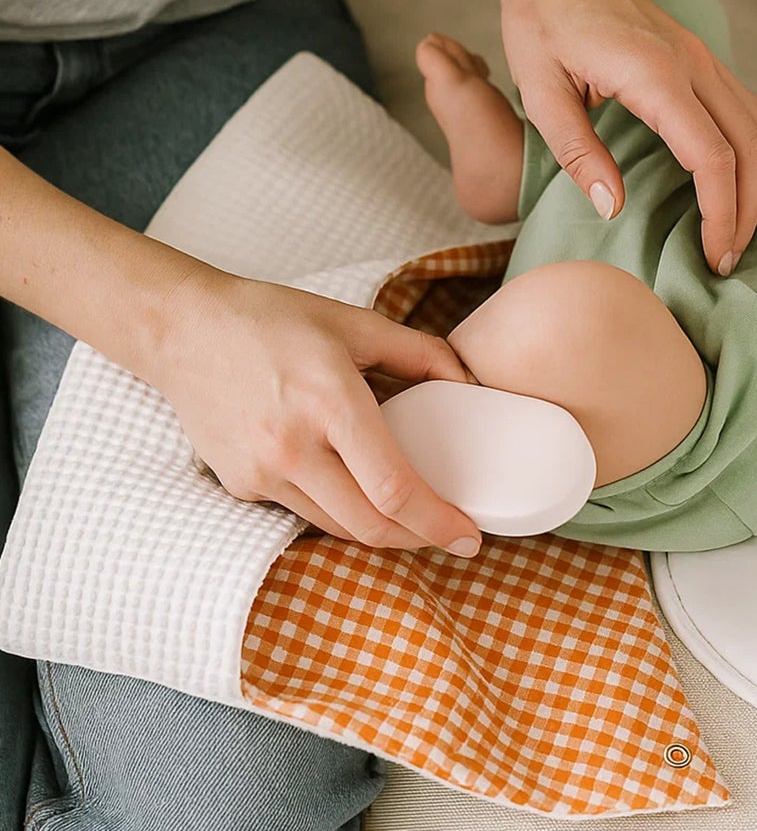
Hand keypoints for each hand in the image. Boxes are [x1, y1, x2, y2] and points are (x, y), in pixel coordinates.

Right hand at [151, 265, 482, 555]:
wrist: (183, 330)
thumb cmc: (271, 320)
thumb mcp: (351, 322)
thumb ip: (417, 352)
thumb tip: (466, 382)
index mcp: (329, 402)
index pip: (393, 487)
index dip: (438, 521)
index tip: (469, 536)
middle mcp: (292, 447)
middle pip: (369, 527)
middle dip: (419, 540)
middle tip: (450, 536)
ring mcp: (261, 472)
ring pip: (336, 527)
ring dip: (380, 531)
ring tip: (409, 517)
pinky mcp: (241, 484)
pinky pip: (301, 511)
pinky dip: (335, 508)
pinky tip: (348, 486)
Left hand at [496, 0, 756, 275]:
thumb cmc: (537, 20)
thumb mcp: (540, 93)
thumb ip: (578, 152)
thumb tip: (614, 206)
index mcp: (654, 74)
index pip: (711, 156)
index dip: (720, 213)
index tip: (711, 255)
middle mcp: (690, 62)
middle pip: (751, 144)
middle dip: (748, 208)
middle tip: (724, 257)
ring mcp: (699, 55)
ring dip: (756, 180)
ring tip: (732, 228)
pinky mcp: (695, 56)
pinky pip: (742, 107)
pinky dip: (748, 152)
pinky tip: (727, 182)